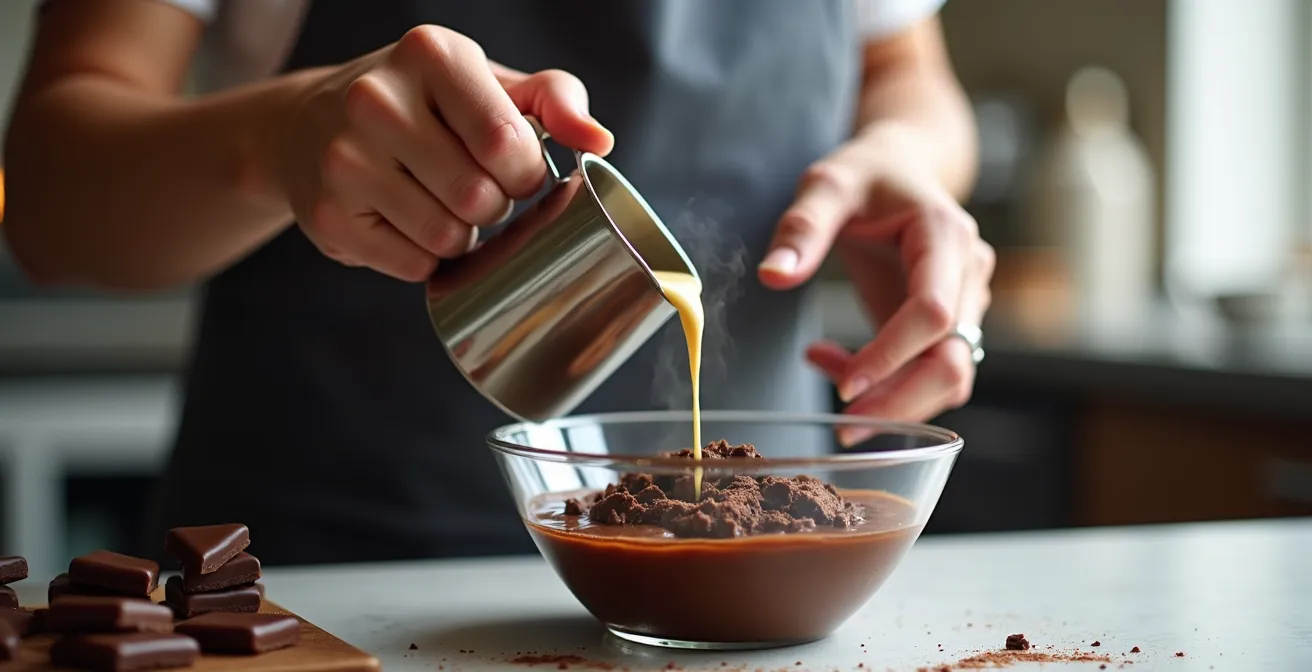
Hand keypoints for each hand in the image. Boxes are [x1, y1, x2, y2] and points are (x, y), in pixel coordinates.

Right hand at [271, 25, 613, 280]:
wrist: (308, 126)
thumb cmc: (422, 105)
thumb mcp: (488, 83)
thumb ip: (554, 101)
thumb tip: (599, 142)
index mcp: (430, 53)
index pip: (508, 143)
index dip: (526, 171)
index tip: (513, 167)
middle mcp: (376, 99)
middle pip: (480, 196)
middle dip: (493, 204)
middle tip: (471, 186)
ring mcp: (343, 159)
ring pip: (448, 237)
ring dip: (461, 235)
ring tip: (438, 202)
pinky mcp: (327, 216)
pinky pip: (414, 266)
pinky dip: (424, 257)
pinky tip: (403, 220)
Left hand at [758, 127, 993, 440]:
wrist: (902, 167)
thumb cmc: (866, 173)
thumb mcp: (827, 184)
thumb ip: (802, 227)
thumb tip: (773, 275)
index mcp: (945, 236)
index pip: (933, 314)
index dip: (892, 356)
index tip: (846, 386)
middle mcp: (969, 274)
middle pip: (952, 360)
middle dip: (899, 402)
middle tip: (843, 427)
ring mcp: (967, 302)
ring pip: (949, 377)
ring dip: (893, 400)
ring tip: (825, 373)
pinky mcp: (951, 323)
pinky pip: (930, 371)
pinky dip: (888, 385)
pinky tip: (835, 362)